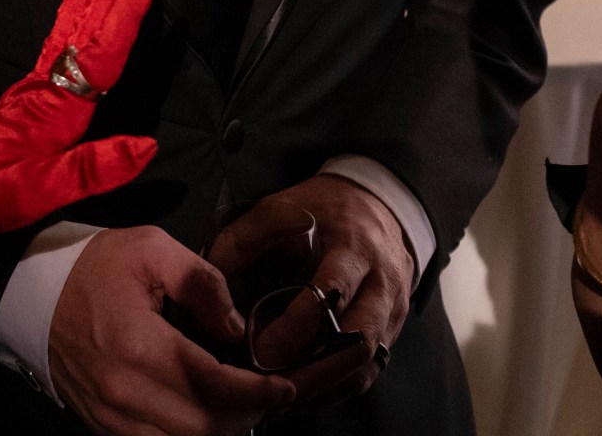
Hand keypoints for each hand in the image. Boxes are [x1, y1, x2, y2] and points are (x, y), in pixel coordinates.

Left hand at [0, 0, 165, 244]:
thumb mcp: (35, 193)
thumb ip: (92, 170)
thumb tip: (146, 147)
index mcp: (59, 107)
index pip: (105, 44)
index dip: (131, 3)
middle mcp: (50, 88)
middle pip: (88, 22)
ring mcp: (38, 88)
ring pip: (71, 25)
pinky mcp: (29, 96)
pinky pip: (58, 40)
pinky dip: (72, 14)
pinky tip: (79, 7)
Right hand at [48, 226, 294, 435]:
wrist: (28, 291)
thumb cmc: (93, 266)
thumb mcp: (151, 249)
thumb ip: (202, 282)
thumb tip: (236, 328)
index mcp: (139, 347)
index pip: (214, 387)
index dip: (258, 393)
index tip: (285, 386)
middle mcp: (124, 394)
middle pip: (203, 429)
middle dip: (246, 416)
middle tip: (269, 395)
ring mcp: (109, 417)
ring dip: (218, 432)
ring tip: (240, 406)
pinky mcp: (100, 426)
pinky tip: (203, 413)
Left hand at [211, 175, 412, 411]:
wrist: (380, 204)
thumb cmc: (322, 209)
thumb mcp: (277, 209)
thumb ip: (239, 245)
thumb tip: (208, 295)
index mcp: (353, 247)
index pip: (330, 296)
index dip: (293, 331)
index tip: (257, 351)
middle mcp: (382, 283)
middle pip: (356, 343)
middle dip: (309, 372)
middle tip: (266, 386)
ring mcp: (393, 311)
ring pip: (363, 367)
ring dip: (319, 387)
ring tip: (277, 397)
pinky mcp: (393, 332)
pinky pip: (366, 374)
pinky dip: (331, 389)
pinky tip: (298, 393)